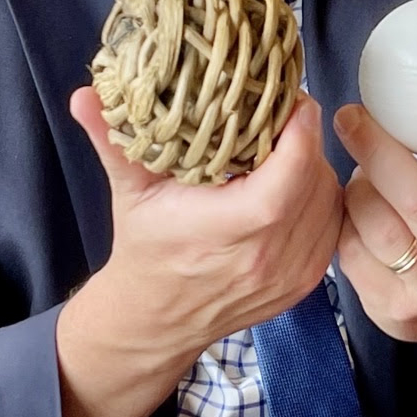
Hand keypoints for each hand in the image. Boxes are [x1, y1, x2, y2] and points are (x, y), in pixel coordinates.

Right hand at [69, 85, 343, 360]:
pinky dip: (322, 198)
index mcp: (225, 232)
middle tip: (285, 114)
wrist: (156, 320)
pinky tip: (298, 181)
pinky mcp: (305, 284)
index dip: (298, 134)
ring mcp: (291, 276)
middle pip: (315, 183)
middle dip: (305, 141)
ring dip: (317, 167)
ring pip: (329, 202)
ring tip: (288, 144)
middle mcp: (265, 259)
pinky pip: (332, 226)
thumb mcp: (129, 191)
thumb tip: (84, 95)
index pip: (286, 179)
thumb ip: (113, 141)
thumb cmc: (146, 249)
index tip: (294, 100)